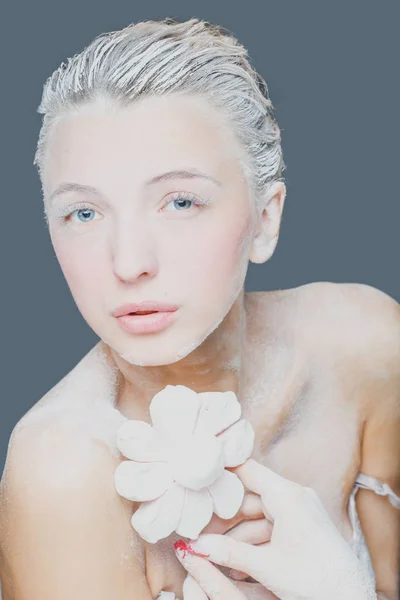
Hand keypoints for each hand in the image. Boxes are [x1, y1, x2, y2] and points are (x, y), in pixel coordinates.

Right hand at [174, 459, 376, 599]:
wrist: (352, 599)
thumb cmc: (316, 580)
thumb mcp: (266, 566)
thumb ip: (228, 553)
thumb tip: (194, 546)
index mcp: (288, 495)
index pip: (247, 470)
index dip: (221, 474)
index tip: (199, 479)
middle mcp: (295, 497)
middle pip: (249, 497)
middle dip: (224, 517)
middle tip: (200, 531)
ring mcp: (301, 512)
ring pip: (258, 516)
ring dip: (237, 535)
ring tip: (215, 556)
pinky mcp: (304, 527)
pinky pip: (272, 527)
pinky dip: (254, 542)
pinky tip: (236, 563)